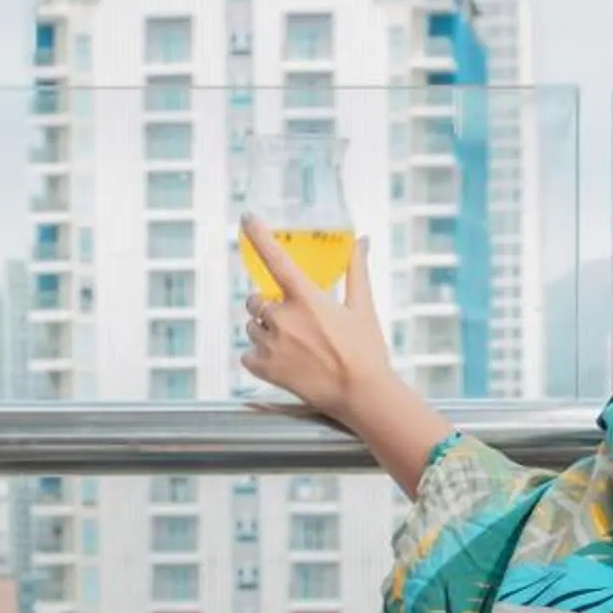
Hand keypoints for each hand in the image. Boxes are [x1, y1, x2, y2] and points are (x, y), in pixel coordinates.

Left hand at [238, 217, 393, 424]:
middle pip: (257, 300)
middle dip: (268, 305)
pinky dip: (259, 356)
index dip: (259, 235)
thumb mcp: (362, 307)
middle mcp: (283, 317)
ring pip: (252, 327)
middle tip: (294, 321)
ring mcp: (271, 344)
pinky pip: (247, 354)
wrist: (361, 395)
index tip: (246, 217)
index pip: (276, 258)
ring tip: (294, 346)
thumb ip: (356, 270)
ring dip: (265, 331)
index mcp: (306, 298)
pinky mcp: (264, 368)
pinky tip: (283, 362)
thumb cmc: (366, 350)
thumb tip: (362, 240)